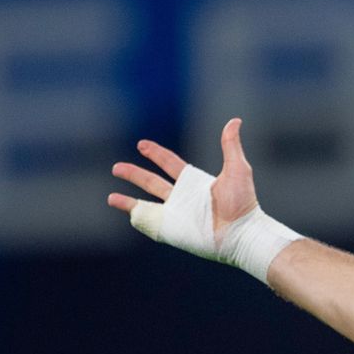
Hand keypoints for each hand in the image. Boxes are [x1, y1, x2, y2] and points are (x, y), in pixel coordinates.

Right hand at [107, 117, 260, 247]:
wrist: (242, 232)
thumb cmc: (243, 203)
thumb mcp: (237, 169)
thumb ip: (231, 145)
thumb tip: (235, 121)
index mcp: (194, 183)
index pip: (170, 164)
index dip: (156, 154)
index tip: (141, 144)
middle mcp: (182, 198)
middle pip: (151, 183)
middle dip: (133, 174)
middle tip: (115, 167)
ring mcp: (176, 215)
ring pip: (146, 205)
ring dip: (127, 201)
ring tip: (110, 198)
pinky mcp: (174, 230)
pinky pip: (151, 224)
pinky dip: (138, 218)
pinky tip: (127, 215)